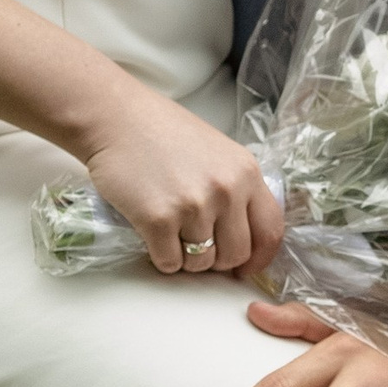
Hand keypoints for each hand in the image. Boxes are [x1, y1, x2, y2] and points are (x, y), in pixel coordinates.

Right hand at [83, 92, 284, 279]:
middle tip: (198, 247)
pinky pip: (169, 262)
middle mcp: (226, 191)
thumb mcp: (219, 153)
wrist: (117, 118)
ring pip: (201, 262)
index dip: (259, 258)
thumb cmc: (163, 131)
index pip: (270, 230)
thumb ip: (236, 188)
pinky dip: (161, 257)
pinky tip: (153, 235)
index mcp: (246, 172)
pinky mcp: (158, 220)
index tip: (244, 268)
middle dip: (217, 261)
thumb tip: (241, 232)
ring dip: (186, 258)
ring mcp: (193, 206)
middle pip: (236, 254)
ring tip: (172, 233)